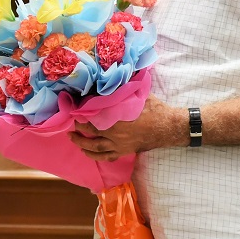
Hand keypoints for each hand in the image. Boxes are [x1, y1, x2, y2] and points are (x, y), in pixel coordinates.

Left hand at [69, 96, 185, 159]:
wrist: (168, 127)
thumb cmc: (154, 109)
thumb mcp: (137, 95)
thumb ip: (121, 91)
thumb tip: (110, 81)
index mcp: (116, 123)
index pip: (92, 121)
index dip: (81, 117)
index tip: (74, 112)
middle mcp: (115, 137)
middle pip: (91, 136)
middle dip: (79, 132)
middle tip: (71, 127)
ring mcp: (120, 147)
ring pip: (96, 150)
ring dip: (83, 146)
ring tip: (74, 140)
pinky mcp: (125, 152)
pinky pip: (108, 157)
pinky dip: (97, 156)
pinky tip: (90, 154)